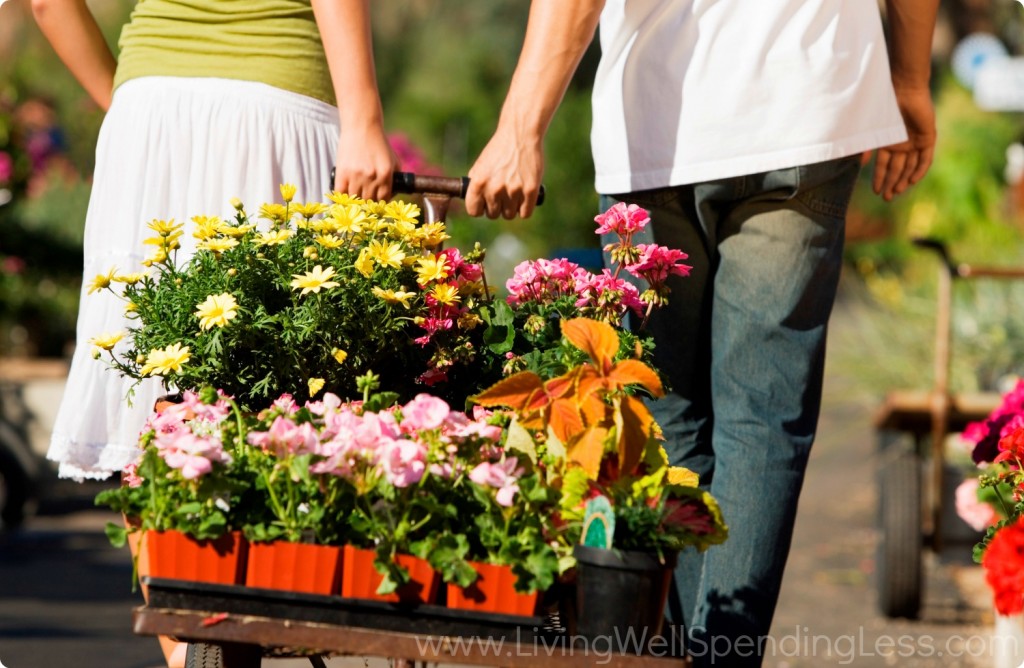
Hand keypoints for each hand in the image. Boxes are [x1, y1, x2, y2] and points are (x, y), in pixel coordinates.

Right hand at [332, 126, 396, 200]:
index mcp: (386, 174)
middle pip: (369, 201)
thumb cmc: (379, 143)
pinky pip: (341, 194)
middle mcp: (372, 176)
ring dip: (355, 201)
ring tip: (354, 199)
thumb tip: (392, 194)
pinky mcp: (342, 172)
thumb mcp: (393, 159)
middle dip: (367, 203)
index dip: (380, 203)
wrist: (361, 127)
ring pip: (355, 200)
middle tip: (364, 201)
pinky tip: (344, 197)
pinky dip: (342, 198)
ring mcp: (356, 175)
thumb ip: (395, 177)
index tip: (376, 203)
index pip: (383, 199)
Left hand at [465, 127, 543, 219]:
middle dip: (496, 207)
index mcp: (479, 183)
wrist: (520, 135)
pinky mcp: (530, 191)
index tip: (485, 204)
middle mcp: (495, 189)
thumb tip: (473, 202)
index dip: (479, 208)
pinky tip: (524, 198)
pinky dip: (524, 208)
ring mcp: (513, 191)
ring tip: (513, 195)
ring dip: (511, 208)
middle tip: (502, 196)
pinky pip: (525, 213)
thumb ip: (476, 183)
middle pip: (493, 215)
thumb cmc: (500, 149)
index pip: (474, 211)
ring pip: (509, 215)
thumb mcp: (481, 164)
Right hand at [872, 86, 935, 200]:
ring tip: (896, 192)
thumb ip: (867, 146)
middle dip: (891, 184)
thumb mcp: (872, 128)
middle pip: (897, 169)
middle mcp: (902, 144)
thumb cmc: (884, 105)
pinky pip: (925, 159)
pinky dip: (920, 170)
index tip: (875, 192)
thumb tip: (861, 164)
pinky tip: (912, 181)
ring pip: (910, 166)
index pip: (884, 166)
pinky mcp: (928, 138)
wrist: (905, 89)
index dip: (879, 179)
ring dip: (903, 180)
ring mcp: (915, 141)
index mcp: (888, 142)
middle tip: (886, 198)